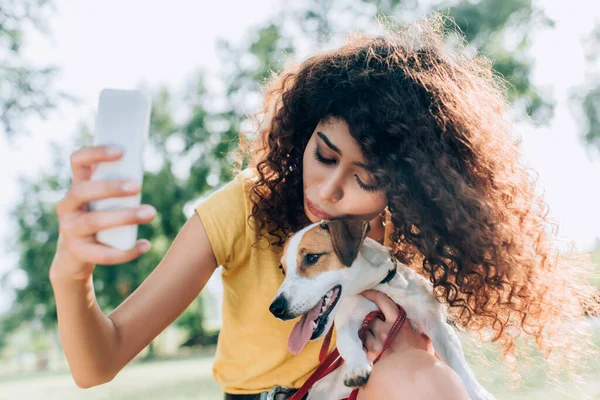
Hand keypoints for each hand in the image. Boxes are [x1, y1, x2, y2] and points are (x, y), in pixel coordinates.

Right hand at [50, 145, 155, 280]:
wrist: (75, 257)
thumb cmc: (98, 220)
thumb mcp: (104, 202)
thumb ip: (118, 190)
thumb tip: (143, 176)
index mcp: (77, 187)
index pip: (78, 162)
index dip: (96, 153)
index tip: (121, 152)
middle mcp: (68, 205)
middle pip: (82, 191)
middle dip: (111, 188)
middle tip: (138, 186)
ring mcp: (69, 229)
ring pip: (93, 221)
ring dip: (124, 216)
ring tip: (150, 213)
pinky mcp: (77, 251)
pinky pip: (102, 253)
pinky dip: (126, 251)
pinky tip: (145, 245)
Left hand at [360, 289, 433, 361]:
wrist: (414, 379)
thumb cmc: (421, 358)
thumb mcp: (423, 338)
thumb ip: (415, 327)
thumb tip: (415, 319)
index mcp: (397, 322)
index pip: (382, 301)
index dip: (372, 294)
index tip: (365, 291)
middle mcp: (384, 330)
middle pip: (370, 317)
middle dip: (372, 320)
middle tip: (377, 325)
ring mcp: (375, 343)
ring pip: (364, 331)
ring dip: (368, 333)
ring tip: (376, 340)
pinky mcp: (369, 356)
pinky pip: (362, 346)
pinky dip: (366, 346)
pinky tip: (373, 350)